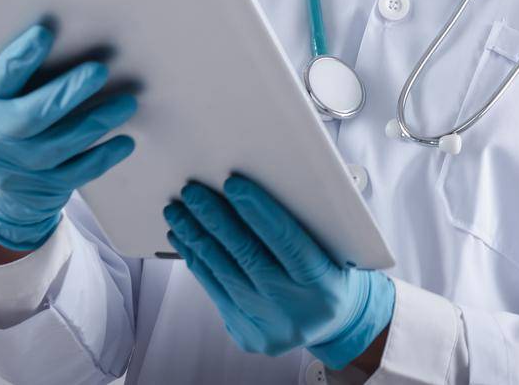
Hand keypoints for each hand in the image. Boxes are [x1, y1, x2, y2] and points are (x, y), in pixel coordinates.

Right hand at [0, 21, 137, 250]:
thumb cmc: (10, 124)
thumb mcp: (3, 99)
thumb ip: (26, 76)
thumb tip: (73, 37)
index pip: (0, 78)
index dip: (21, 57)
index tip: (44, 33)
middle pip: (32, 116)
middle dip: (67, 92)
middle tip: (99, 71)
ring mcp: (18, 167)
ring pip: (59, 145)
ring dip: (97, 122)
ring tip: (127, 103)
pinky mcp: (42, 188)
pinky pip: (77, 173)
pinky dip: (103, 156)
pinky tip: (125, 141)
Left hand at [164, 175, 394, 369]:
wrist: (338, 322)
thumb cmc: (338, 272)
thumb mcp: (336, 248)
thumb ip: (307, 222)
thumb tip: (262, 184)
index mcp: (326, 285)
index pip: (289, 243)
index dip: (260, 212)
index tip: (234, 184)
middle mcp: (297, 311)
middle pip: (249, 258)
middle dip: (216, 220)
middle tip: (194, 191)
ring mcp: (269, 327)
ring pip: (225, 275)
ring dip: (197, 238)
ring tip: (179, 211)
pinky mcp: (246, 334)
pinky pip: (215, 291)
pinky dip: (198, 261)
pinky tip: (185, 238)